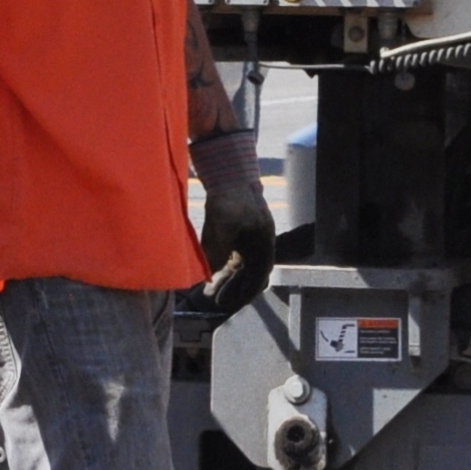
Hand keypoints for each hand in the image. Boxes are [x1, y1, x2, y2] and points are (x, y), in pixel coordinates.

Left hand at [191, 131, 274, 318]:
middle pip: (248, 271)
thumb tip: (208, 275)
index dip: (249, 290)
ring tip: (208, 290)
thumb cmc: (231, 194)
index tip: (234, 302)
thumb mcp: (224, 224)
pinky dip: (218, 264)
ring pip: (236, 263)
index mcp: (264, 239)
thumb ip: (217, 251)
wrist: (226, 166)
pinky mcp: (232, 228)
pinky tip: (206, 271)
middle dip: (233, 286)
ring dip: (224, 277)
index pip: (260, 273)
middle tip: (215, 300)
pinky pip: (226, 253)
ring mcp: (244, 233)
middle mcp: (257, 239)